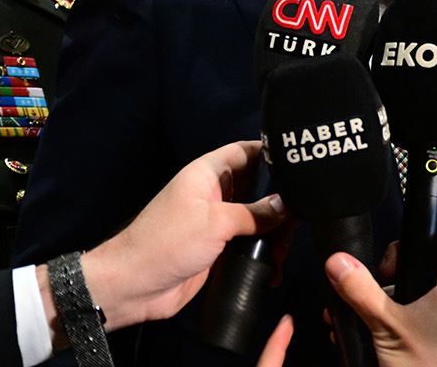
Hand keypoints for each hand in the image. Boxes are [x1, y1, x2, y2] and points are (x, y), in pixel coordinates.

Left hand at [73, 141, 286, 329]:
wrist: (133, 286)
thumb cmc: (167, 242)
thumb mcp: (215, 222)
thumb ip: (255, 212)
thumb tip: (287, 205)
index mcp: (208, 174)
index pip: (247, 151)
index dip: (273, 151)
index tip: (302, 162)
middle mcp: (216, 194)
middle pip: (260, 187)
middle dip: (281, 201)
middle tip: (301, 219)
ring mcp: (218, 223)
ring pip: (259, 218)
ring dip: (276, 232)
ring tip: (283, 251)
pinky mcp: (220, 249)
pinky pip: (251, 244)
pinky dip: (265, 252)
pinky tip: (275, 266)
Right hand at [324, 209, 436, 366]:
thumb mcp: (387, 325)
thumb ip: (360, 289)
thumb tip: (337, 260)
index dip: (435, 213)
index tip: (417, 205)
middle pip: (434, 255)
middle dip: (399, 262)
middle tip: (381, 275)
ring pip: (427, 284)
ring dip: (397, 288)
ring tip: (372, 303)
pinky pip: (428, 308)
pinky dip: (404, 309)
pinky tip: (378, 324)